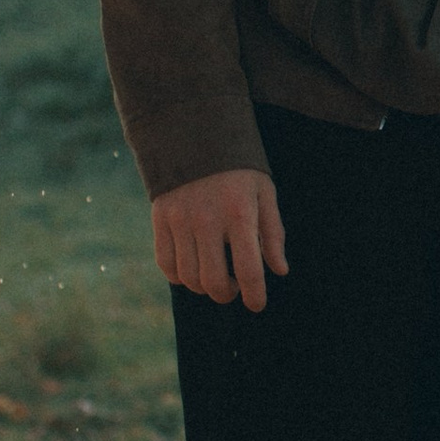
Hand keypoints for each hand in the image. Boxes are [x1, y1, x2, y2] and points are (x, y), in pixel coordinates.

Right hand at [153, 168, 288, 306]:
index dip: (255, 295)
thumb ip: (272, 233)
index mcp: (239, 214)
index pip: (249, 269)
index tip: (257, 305)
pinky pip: (166, 264)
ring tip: (215, 275)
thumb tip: (279, 270)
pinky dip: (179, 275)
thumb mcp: (264, 193)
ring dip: (204, 287)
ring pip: (189, 278)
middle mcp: (207, 220)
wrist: (195, 135)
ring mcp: (180, 220)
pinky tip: (192, 267)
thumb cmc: (239, 168)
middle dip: (227, 294)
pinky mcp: (160, 219)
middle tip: (234, 287)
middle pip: (213, 282)